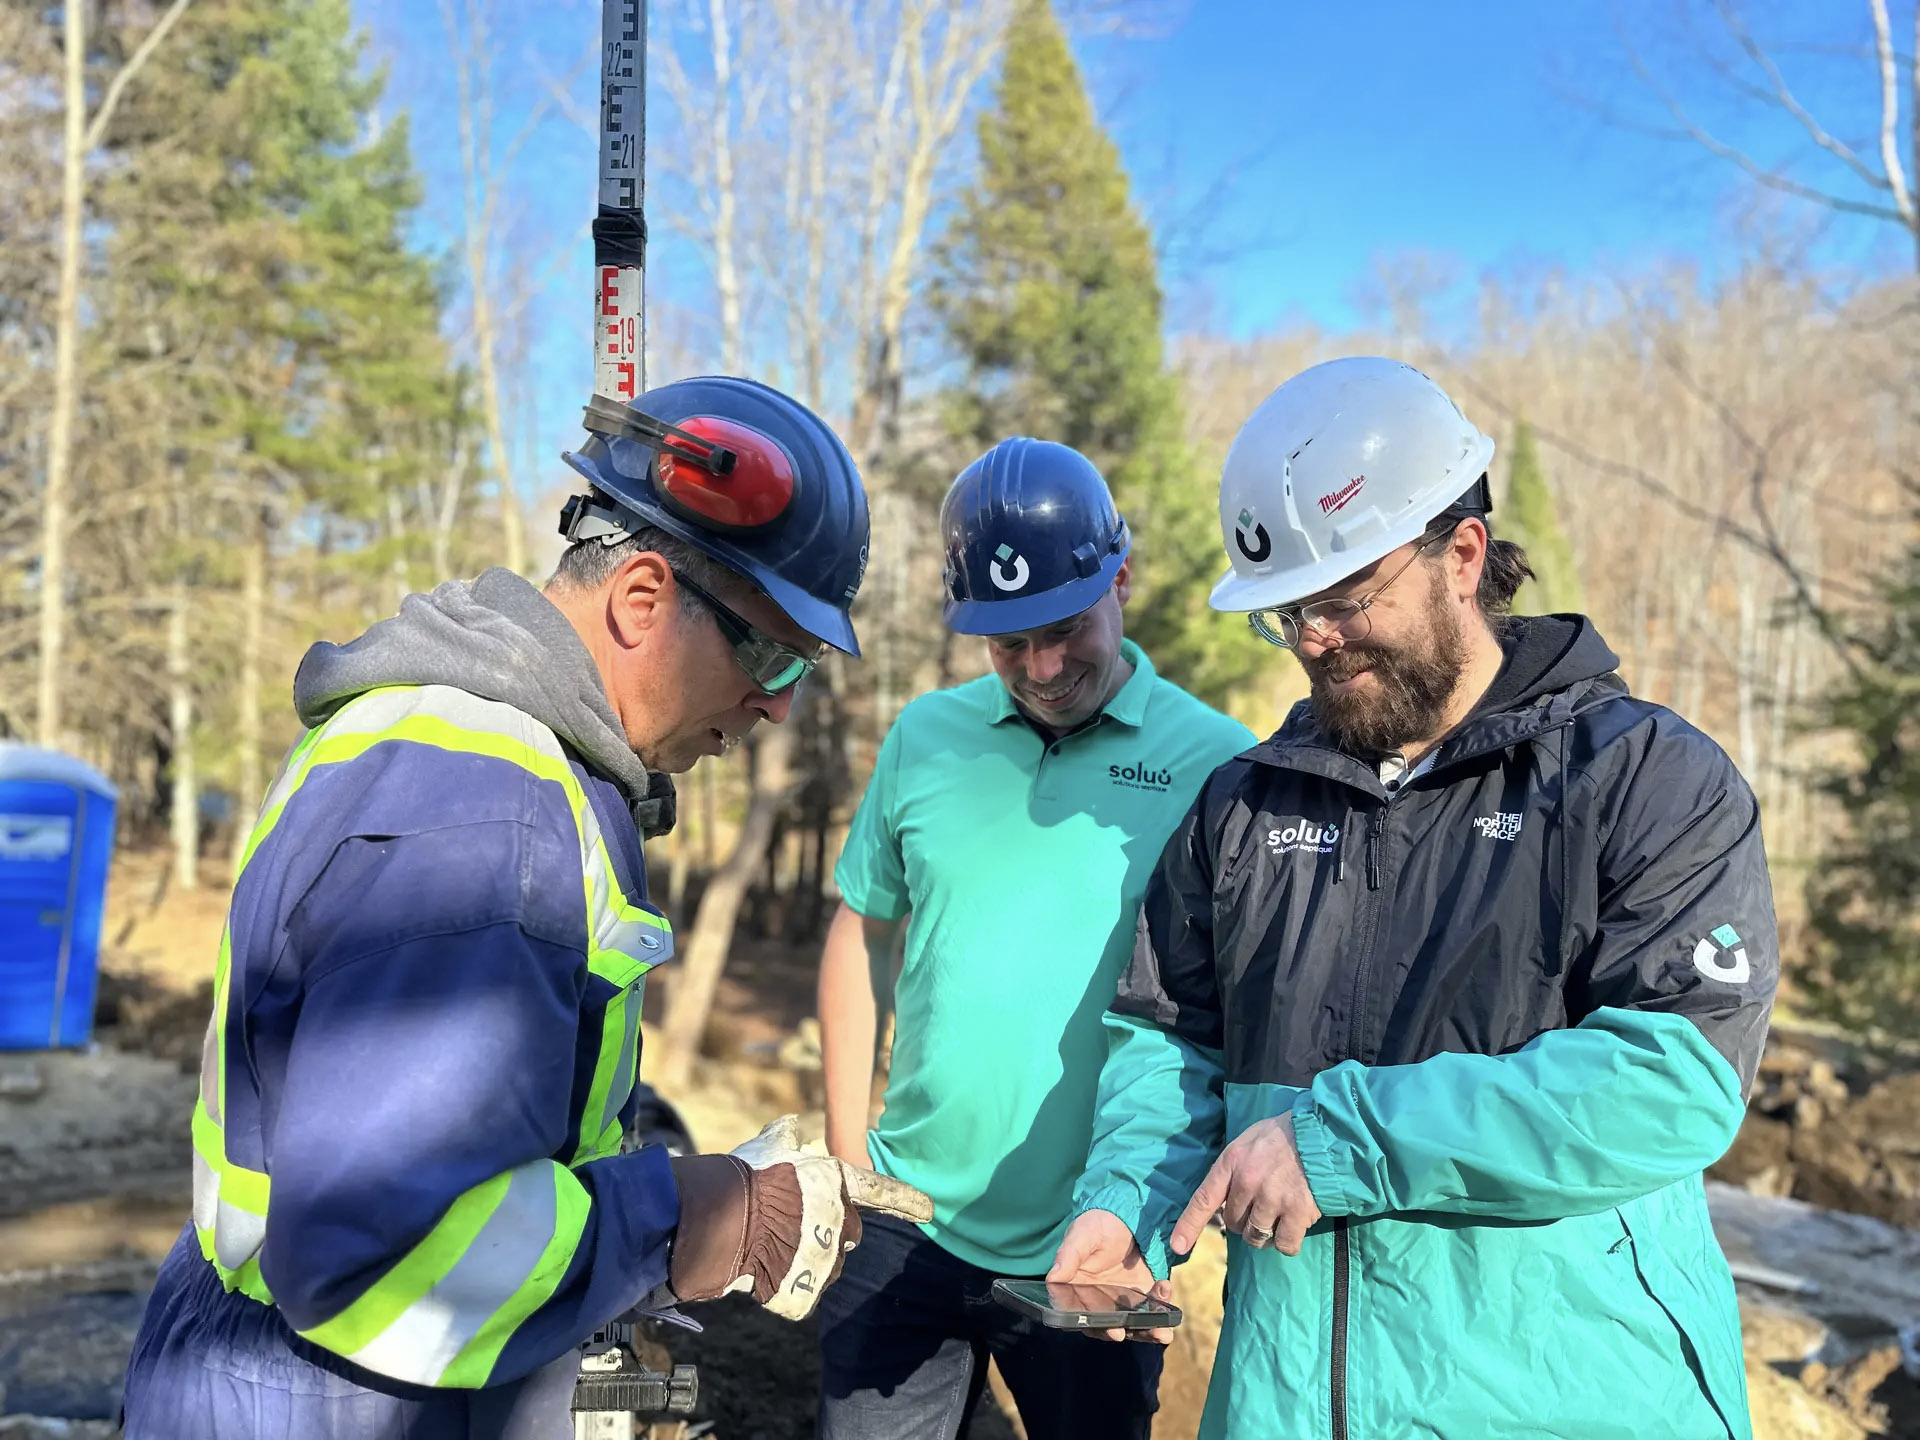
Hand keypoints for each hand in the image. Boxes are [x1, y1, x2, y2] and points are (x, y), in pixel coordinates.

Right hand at [669, 1115, 931, 1321]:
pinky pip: (799, 1298)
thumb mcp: (767, 1147)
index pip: (879, 1192)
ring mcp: (824, 1258)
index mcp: (834, 1183)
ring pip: (825, 1268)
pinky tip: (763, 1275)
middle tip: (789, 1228)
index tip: (929, 1211)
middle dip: (826, 1234)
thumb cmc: (744, 1177)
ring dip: (805, 1263)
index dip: (906, 1201)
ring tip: (770, 1249)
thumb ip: (786, 1137)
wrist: (718, 1218)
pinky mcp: (805, 1291)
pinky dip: (784, 1292)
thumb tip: (792, 1122)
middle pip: (846, 1235)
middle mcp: (838, 1220)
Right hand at [1046, 1209, 1175, 1344]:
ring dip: (1149, 1331)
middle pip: (1110, 1327)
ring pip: (1134, 1325)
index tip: (1113, 1330)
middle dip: (1125, 1332)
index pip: (1082, 1318)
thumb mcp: (1080, 1236)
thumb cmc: (1095, 1227)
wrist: (1123, 1216)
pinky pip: (1153, 1310)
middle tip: (1135, 1332)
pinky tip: (1164, 1289)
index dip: (1096, 1327)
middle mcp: (1099, 1303)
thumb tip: (1052, 1278)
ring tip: (1162, 1332)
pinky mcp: (1144, 1295)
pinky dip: (1163, 1309)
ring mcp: (1123, 1301)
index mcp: (1077, 1293)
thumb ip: (1068, 1256)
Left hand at [1172, 1113, 1320, 1258]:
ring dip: (1264, 1233)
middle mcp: (1248, 1182)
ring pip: (1256, 1237)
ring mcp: (1273, 1199)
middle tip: (1261, 1204)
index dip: (1189, 1225)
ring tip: (1278, 1214)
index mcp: (1232, 1162)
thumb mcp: (1249, 1140)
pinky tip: (1295, 1225)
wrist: (1324, 1134)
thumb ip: (1234, 1167)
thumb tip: (1224, 1198)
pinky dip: (1288, 1242)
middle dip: (1243, 1220)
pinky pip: (1285, 1244)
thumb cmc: (1285, 1135)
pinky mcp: (1297, 1212)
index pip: (1204, 1198)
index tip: (1177, 1245)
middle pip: (1233, 1222)